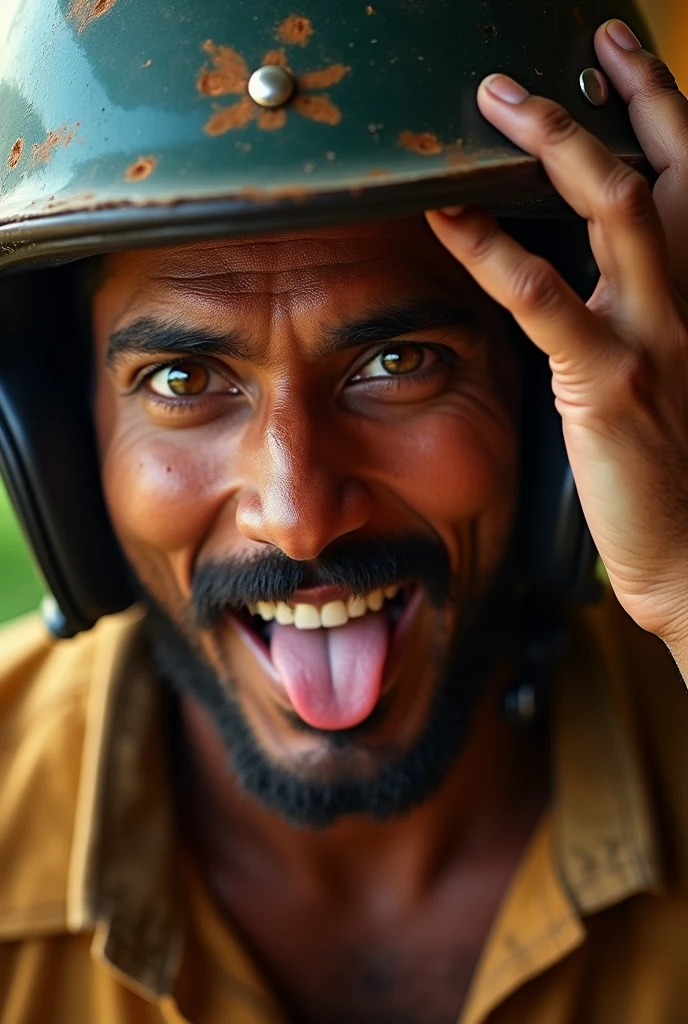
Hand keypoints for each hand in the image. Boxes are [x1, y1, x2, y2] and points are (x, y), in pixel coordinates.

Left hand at [426, 20, 687, 657]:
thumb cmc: (672, 468)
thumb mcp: (669, 370)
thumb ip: (635, 311)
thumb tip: (575, 268)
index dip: (658, 103)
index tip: (622, 51)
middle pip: (666, 162)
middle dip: (617, 91)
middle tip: (563, 46)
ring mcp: (657, 334)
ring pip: (615, 204)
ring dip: (555, 141)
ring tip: (493, 102)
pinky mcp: (609, 381)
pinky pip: (545, 297)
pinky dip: (492, 250)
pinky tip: (446, 217)